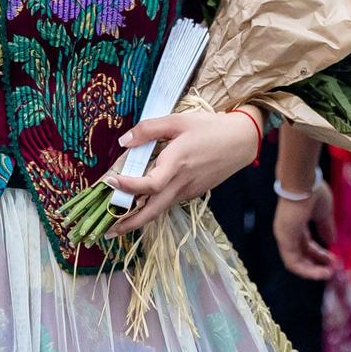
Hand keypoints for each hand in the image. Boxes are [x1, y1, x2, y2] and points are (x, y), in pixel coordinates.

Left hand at [103, 111, 259, 237]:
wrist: (242, 141)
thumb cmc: (210, 128)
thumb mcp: (178, 120)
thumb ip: (149, 129)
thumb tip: (124, 141)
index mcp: (177, 163)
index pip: (150, 184)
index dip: (129, 186)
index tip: (111, 182)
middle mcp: (182, 182)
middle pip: (153, 211)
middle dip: (129, 223)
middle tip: (108, 231)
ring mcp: (189, 190)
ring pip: (161, 209)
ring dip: (139, 219)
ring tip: (118, 224)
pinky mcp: (194, 192)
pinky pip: (169, 202)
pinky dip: (153, 207)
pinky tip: (141, 205)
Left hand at [273, 180, 335, 280]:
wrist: (303, 182)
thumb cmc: (312, 193)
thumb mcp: (323, 214)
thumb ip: (325, 228)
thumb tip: (331, 241)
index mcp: (296, 224)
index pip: (307, 245)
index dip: (320, 254)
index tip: (334, 259)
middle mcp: (288, 232)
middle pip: (301, 255)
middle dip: (317, 264)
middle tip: (331, 270)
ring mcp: (284, 236)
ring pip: (295, 261)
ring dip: (312, 270)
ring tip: (327, 274)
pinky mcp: (284, 239)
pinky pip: (292, 262)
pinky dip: (306, 270)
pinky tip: (319, 272)